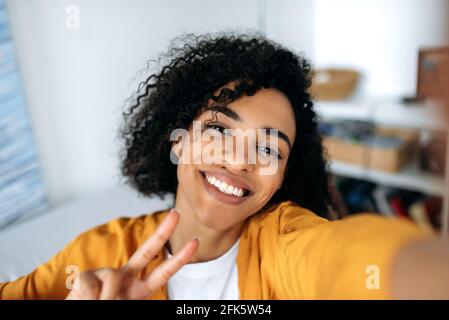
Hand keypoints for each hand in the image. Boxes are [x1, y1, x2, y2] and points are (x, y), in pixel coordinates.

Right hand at [65, 209, 197, 299]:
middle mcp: (125, 278)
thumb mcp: (120, 306)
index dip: (180, 258)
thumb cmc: (97, 309)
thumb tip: (109, 291)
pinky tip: (82, 300)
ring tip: (95, 305)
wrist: (72, 317)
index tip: (195, 241)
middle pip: (148, 250)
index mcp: (138, 290)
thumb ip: (120, 296)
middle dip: (163, 231)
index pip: (163, 272)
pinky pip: (91, 285)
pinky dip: (87, 298)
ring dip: (104, 298)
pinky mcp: (86, 276)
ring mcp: (106, 274)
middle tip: (177, 213)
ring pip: (112, 277)